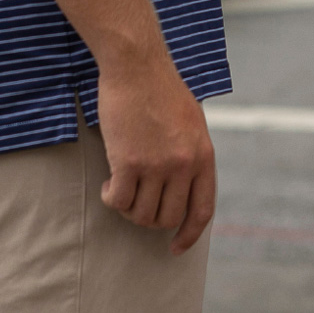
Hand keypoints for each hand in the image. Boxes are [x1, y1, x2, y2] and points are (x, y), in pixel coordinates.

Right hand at [94, 56, 217, 253]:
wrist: (136, 65)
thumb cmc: (160, 88)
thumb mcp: (191, 122)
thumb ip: (191, 154)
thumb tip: (183, 187)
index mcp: (204, 155)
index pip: (201, 210)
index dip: (189, 235)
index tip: (176, 247)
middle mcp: (183, 165)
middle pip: (167, 217)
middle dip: (149, 218)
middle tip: (136, 201)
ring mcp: (157, 165)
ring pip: (141, 214)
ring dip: (128, 207)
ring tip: (122, 186)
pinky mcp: (128, 162)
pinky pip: (118, 200)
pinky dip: (111, 198)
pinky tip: (109, 183)